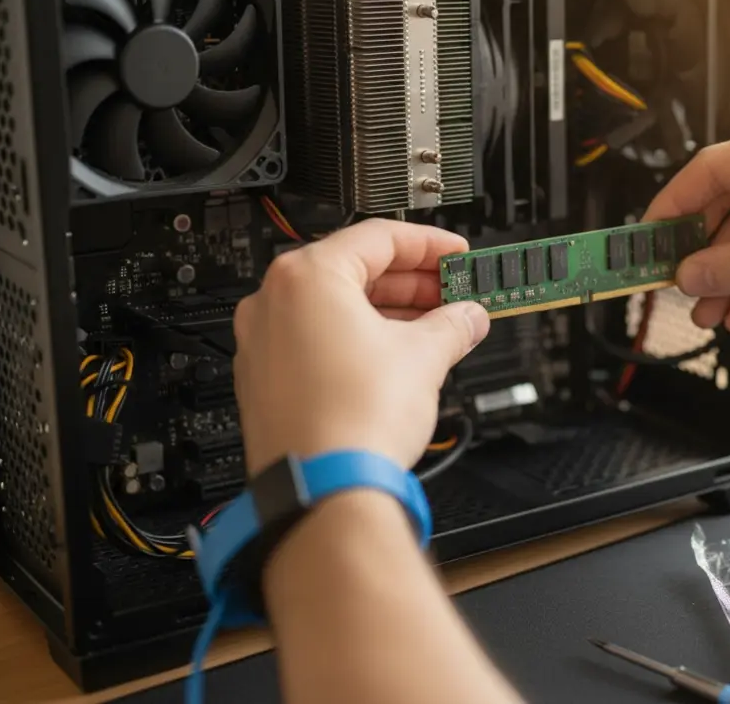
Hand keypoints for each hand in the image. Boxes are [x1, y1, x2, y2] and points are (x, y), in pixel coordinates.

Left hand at [231, 219, 490, 473]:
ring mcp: (263, 345)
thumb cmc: (352, 421)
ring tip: (436, 327)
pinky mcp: (267, 383)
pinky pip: (318, 342)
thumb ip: (452, 324)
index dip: (429, 244)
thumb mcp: (424, 356)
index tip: (456, 255)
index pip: (378, 238)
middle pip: (353, 271)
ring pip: (334, 310)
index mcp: (305, 278)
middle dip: (412, 282)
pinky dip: (358, 341)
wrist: (324, 490)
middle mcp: (272, 304)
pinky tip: (398, 358)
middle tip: (453, 291)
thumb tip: (467, 317)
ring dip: (388, 313)